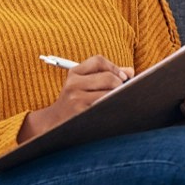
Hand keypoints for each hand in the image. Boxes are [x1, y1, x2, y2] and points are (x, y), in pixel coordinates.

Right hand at [18, 55, 133, 141]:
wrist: (55, 123)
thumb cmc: (75, 101)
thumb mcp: (84, 84)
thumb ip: (105, 75)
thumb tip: (130, 72)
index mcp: (74, 73)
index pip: (98, 61)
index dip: (114, 67)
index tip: (123, 77)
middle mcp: (73, 84)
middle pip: (108, 78)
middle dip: (120, 84)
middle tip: (125, 91)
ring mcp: (76, 100)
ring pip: (109, 93)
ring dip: (119, 97)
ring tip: (121, 100)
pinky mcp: (81, 114)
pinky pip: (105, 107)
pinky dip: (113, 107)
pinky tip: (115, 110)